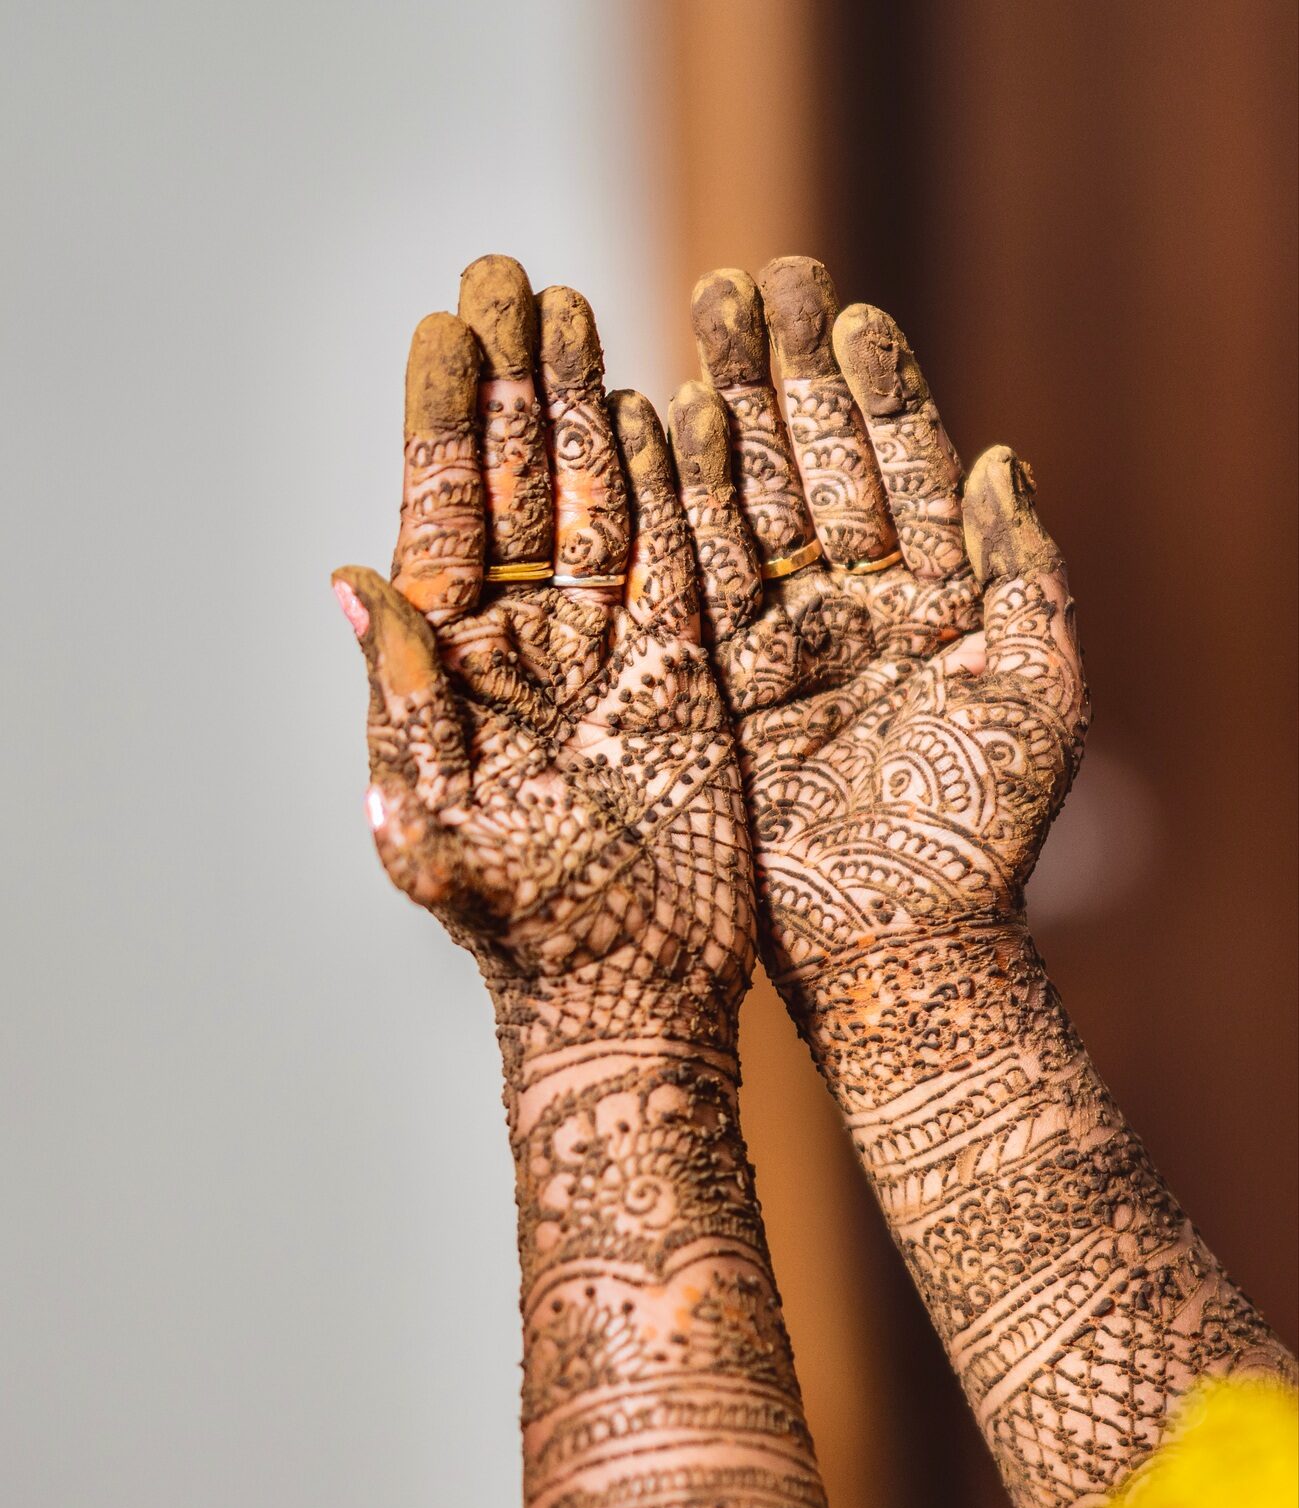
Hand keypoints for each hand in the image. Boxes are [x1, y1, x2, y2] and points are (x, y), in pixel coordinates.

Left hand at [333, 260, 853, 1507]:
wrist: (628, 993)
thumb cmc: (522, 932)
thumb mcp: (438, 825)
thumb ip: (402, 703)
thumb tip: (350, 578)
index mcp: (456, 672)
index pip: (440, 518)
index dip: (439, 422)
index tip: (445, 326)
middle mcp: (528, 646)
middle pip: (516, 484)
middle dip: (512, 381)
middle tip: (512, 275)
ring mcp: (609, 651)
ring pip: (594, 504)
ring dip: (584, 409)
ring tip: (579, 312)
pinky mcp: (687, 674)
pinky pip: (679, 561)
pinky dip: (669, 489)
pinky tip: (660, 412)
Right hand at [667, 258, 1087, 1033]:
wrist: (894, 942)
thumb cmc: (982, 833)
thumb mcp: (1037, 692)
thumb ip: (1027, 570)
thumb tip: (1006, 455)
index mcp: (933, 600)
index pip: (900, 469)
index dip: (874, 391)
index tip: (846, 311)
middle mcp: (849, 607)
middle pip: (810, 466)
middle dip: (781, 375)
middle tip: (750, 282)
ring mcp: (776, 639)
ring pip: (743, 504)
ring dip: (720, 414)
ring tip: (696, 324)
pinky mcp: (713, 680)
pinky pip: (689, 578)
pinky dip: (670, 505)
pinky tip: (651, 425)